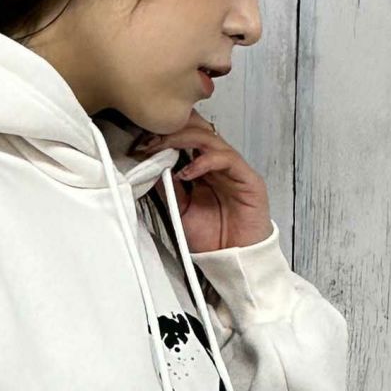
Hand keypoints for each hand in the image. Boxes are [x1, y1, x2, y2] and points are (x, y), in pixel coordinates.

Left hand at [131, 111, 272, 253]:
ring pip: (210, 139)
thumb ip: (169, 189)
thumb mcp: (180, 211)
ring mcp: (233, 170)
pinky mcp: (248, 178)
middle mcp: (218, 166)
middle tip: (149, 142)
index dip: (164, 137)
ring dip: (183, 140)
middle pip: (198, 132)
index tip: (142, 144)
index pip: (186, 140)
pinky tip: (187, 171)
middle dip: (171, 132)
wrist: (234, 258)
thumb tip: (151, 169)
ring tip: (163, 148)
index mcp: (203, 171)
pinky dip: (204, 161)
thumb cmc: (213, 238)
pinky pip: (226, 159)